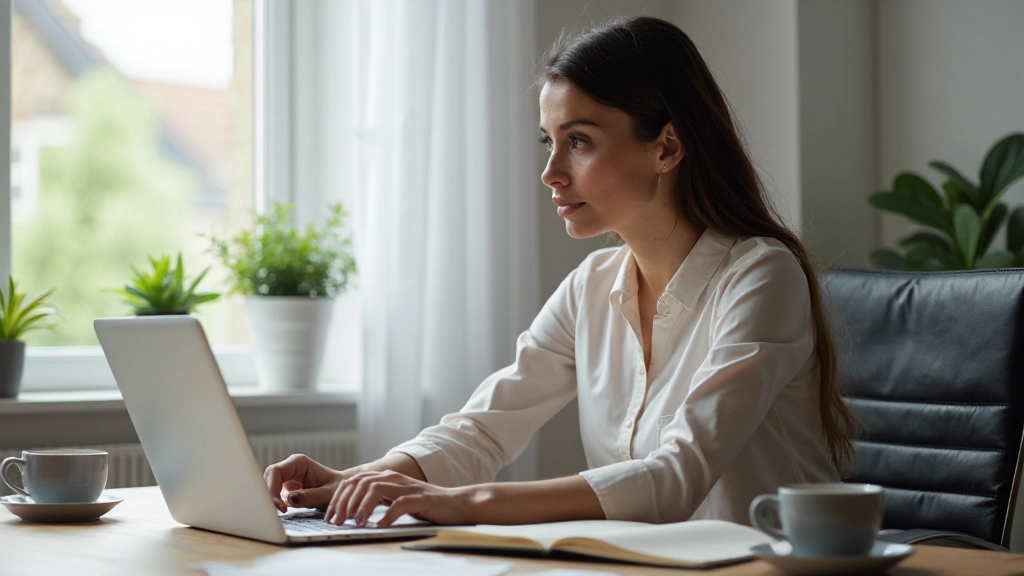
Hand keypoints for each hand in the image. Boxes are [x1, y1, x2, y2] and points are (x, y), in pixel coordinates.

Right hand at [264, 454, 343, 511]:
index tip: (281, 507)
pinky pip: (274, 495)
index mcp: (299, 463)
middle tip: (277, 512)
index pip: (276, 472)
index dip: (273, 489)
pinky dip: (275, 504)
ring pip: (269, 487)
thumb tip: (290, 499)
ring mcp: (287, 478)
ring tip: (279, 513)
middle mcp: (290, 468)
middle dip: (269, 495)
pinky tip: (282, 513)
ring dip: (270, 500)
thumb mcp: (328, 494)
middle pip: (268, 478)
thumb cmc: (339, 490)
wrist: (345, 491)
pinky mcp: (287, 489)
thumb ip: (311, 496)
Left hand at [325, 470, 480, 526]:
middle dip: (344, 502)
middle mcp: (395, 479)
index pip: (355, 481)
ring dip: (362, 507)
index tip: (331, 515)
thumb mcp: (397, 499)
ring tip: (356, 523)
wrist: (457, 503)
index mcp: (388, 478)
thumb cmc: (427, 505)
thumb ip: (380, 499)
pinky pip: (399, 504)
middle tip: (337, 521)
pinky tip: (381, 525)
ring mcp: (407, 487)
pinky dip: (387, 515)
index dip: (339, 497)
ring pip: (375, 488)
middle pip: (360, 482)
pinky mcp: (420, 499)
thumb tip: (354, 511)